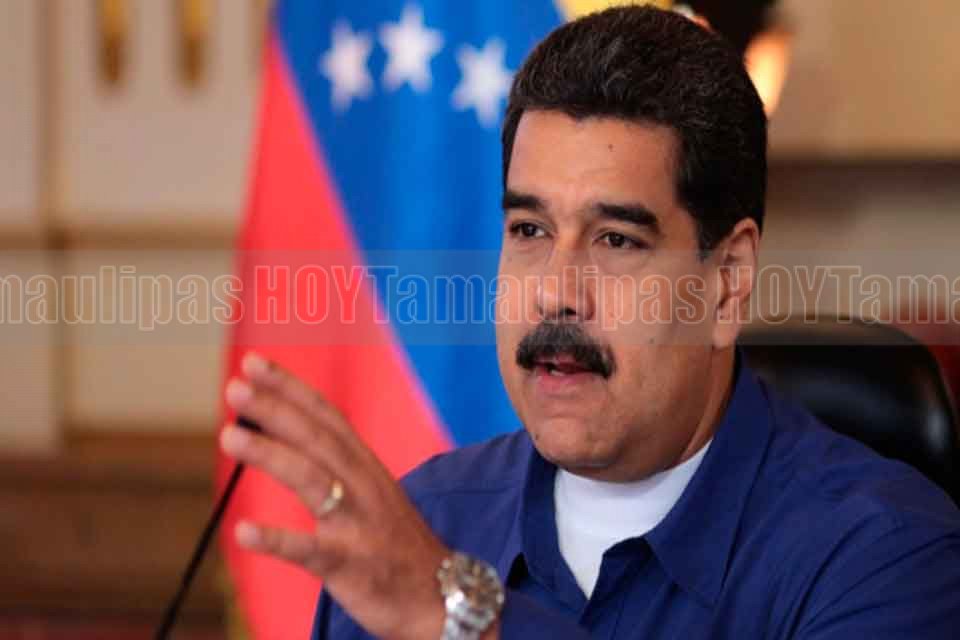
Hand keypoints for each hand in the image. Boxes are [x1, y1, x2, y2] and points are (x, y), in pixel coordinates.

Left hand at [220, 352, 450, 639]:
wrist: (441, 598)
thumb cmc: (396, 545)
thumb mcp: (373, 494)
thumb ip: (332, 467)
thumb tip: (277, 438)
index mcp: (367, 466)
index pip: (326, 417)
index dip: (291, 388)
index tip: (254, 363)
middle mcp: (364, 485)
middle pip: (317, 438)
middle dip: (276, 409)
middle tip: (235, 386)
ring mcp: (358, 524)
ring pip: (313, 480)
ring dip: (271, 454)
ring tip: (230, 435)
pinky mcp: (352, 565)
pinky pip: (311, 551)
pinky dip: (277, 540)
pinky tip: (243, 532)